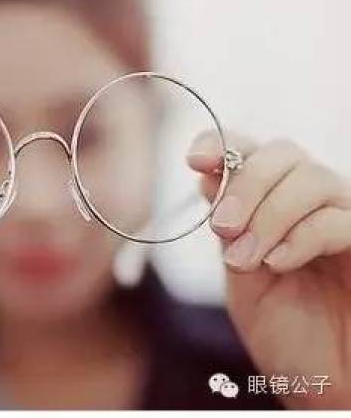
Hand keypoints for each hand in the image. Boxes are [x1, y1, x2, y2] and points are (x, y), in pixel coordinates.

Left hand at [188, 131, 350, 408]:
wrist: (328, 387)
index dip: (222, 144)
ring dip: (268, 215)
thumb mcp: (243, 277)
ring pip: (312, 179)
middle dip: (245, 184)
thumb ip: (230, 229)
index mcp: (274, 206)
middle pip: (283, 153)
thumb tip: (207, 177)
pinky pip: (339, 220)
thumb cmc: (289, 334)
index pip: (252, 151)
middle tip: (222, 227)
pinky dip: (300, 236)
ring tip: (245, 259)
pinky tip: (275, 264)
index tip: (196, 161)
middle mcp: (312, 205)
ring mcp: (345, 221)